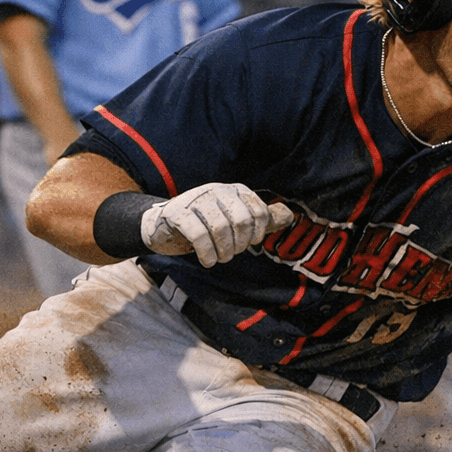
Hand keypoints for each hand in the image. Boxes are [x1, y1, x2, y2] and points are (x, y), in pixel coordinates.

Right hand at [141, 183, 295, 266]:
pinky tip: (207, 260)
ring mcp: (195, 199)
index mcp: (234, 190)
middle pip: (242, 220)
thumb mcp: (233, 219)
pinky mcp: (177, 212)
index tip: (250, 244)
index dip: (258, 233)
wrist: (162, 226)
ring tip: (219, 259)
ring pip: (220, 228)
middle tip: (232, 254)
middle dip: (240, 244)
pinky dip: (207, 253)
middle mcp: (217, 190)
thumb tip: (289, 216)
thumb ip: (259, 219)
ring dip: (223, 252)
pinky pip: (199, 235)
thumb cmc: (203, 225)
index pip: (258, 211)